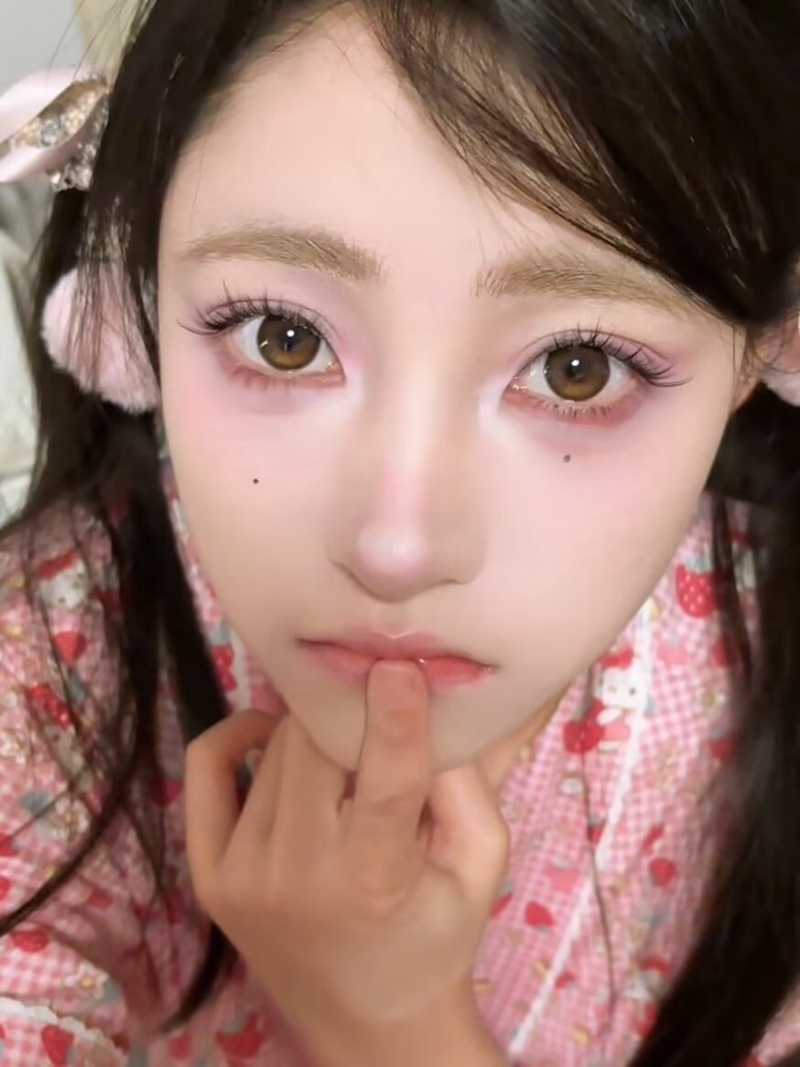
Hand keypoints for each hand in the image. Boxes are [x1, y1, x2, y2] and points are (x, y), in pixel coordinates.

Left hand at [184, 661, 509, 1065]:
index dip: (394, 720)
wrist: (369, 1024)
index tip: (399, 666)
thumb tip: (427, 697)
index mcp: (375, 882)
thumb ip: (467, 782)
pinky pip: (207, 767)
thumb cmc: (436, 935)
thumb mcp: (481, 862)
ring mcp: (241, 876)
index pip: (383, 783)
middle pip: (321, 745)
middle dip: (354, 720)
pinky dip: (238, 735)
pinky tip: (272, 735)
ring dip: (314, 736)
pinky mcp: (207, 874)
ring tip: (344, 759)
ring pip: (277, 748)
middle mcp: (296, 878)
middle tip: (376, 715)